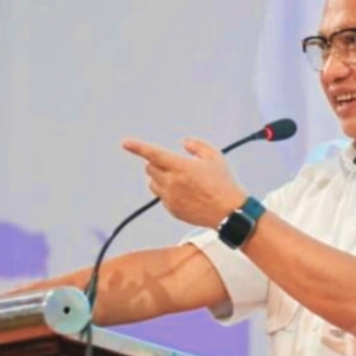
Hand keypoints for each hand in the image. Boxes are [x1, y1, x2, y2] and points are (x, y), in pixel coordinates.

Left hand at [123, 137, 246, 227]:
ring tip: (178, 179)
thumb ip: (197, 146)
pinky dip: (166, 192)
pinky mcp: (172, 210)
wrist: (229, 212)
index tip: (126, 142)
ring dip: (159, 178)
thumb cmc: (223, 184)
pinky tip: (184, 193)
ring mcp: (170, 198)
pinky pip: (161, 197)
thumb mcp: (215, 157)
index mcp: (181, 167)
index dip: (138, 147)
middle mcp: (172, 183)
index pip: (154, 154)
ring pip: (152, 183)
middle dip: (156, 163)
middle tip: (171, 164)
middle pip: (150, 168)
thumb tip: (184, 142)